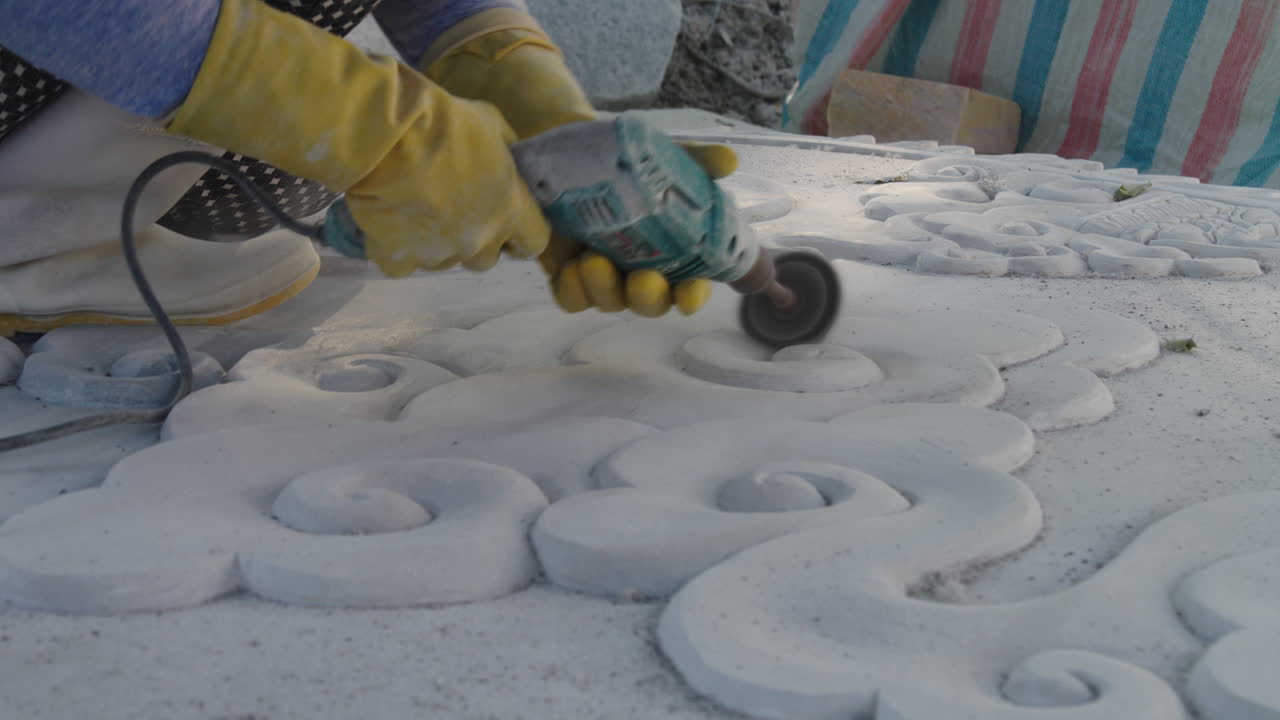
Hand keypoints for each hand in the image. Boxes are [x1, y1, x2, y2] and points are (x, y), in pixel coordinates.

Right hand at [166, 0, 549, 277]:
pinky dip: (394, 244)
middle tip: (451, 201)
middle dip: (475, 234)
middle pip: (489, 257)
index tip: (506, 215)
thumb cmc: (428, 113)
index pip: (536, 242)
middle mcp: (478, 238)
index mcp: (509, 208)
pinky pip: (403, 261)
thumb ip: (509, 159)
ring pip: (444, 260)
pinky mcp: (395, 260)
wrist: (362, 123)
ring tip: (412, 197)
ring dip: (434, 238)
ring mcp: (435, 253)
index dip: (521, 229)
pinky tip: (384, 211)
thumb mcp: (486, 126)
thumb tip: (524, 170)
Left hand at [425, 14, 738, 315]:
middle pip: (650, 304)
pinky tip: (571, 267)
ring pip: (609, 303)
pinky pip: (571, 299)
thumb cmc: (621, 160)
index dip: (693, 295)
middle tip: (644, 279)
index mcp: (668, 251)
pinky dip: (573, 290)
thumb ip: (694, 160)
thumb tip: (729, 161)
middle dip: (649, 298)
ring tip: (594, 259)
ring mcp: (601, 274)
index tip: (692, 289)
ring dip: (606, 289)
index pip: (688, 285)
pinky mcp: (565, 272)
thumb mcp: (658, 156)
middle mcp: (637, 269)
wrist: (564, 147)